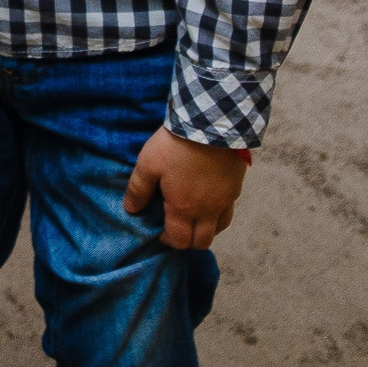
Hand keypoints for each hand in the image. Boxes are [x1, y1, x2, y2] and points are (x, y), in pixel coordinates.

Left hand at [123, 126, 247, 249]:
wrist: (211, 124)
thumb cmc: (176, 146)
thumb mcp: (148, 164)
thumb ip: (138, 189)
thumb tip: (131, 210)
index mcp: (184, 208)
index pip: (179, 241)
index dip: (168, 241)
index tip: (160, 232)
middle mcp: (208, 211)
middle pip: (203, 242)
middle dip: (189, 240)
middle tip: (178, 227)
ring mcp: (226, 200)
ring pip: (220, 227)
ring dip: (207, 228)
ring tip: (195, 216)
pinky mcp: (236, 186)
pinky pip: (229, 208)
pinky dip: (219, 211)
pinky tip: (210, 198)